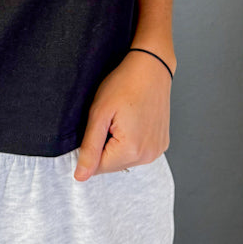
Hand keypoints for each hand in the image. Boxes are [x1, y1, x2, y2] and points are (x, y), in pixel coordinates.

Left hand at [73, 51, 171, 180]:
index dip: (90, 147)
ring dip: (118, 144)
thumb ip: (90, 148)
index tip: (97, 125)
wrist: (151, 67)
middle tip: (109, 118)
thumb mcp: (99, 113)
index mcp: (131, 150)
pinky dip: (131, 141)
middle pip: (113, 164)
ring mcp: (157, 151)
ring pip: (126, 159)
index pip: (98, 168)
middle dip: (105, 146)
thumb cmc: (124, 83)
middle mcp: (148, 156)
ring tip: (122, 117)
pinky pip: (139, 151)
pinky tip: (132, 120)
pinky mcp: (162, 144)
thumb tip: (80, 176)